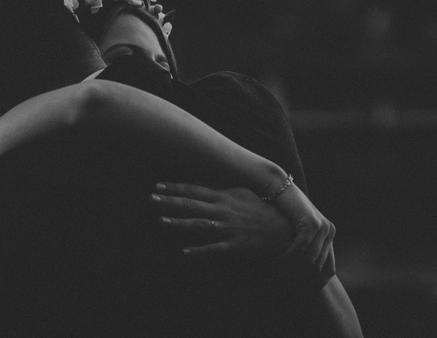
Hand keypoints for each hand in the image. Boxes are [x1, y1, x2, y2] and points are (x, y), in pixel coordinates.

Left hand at [151, 182, 292, 258]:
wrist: (286, 229)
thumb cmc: (263, 210)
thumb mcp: (242, 194)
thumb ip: (222, 190)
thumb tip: (203, 185)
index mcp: (225, 197)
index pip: (195, 190)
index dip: (176, 187)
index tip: (158, 185)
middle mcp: (224, 211)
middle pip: (192, 205)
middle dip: (171, 201)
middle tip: (151, 198)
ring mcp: (229, 228)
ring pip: (200, 225)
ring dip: (179, 223)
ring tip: (161, 221)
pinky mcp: (235, 246)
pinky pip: (213, 249)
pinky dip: (198, 251)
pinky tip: (184, 252)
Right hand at [273, 183, 336, 286]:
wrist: (278, 186)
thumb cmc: (283, 209)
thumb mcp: (297, 230)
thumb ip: (304, 247)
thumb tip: (302, 273)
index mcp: (329, 235)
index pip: (330, 270)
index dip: (315, 282)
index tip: (299, 289)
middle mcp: (330, 231)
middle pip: (319, 268)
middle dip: (302, 277)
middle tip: (285, 281)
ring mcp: (322, 227)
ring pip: (310, 261)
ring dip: (294, 268)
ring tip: (279, 272)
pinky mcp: (311, 222)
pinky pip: (301, 249)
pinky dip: (289, 257)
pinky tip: (278, 259)